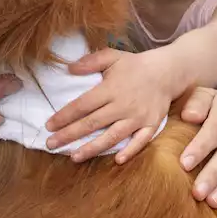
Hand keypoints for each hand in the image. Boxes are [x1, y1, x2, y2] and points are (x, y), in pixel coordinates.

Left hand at [44, 48, 183, 162]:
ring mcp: (138, 117)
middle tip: (50, 144)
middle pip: (92, 123)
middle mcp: (123, 105)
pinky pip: (141, 141)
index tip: (49, 125)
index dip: (64, 116)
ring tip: (74, 157)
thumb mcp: (112, 56)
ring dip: (92, 148)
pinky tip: (118, 161)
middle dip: (69, 135)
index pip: (82, 105)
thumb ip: (90, 61)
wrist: (167, 71)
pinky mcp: (151, 124)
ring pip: (112, 136)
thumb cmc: (135, 65)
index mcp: (111, 88)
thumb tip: (68, 68)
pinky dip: (130, 151)